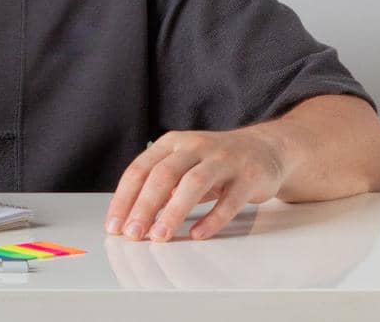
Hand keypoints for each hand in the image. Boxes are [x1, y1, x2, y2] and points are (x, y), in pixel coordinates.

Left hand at [105, 127, 288, 241]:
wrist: (265, 149)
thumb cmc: (216, 162)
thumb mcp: (183, 165)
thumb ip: (161, 186)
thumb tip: (133, 217)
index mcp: (173, 142)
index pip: (140, 169)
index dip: (124, 198)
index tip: (114, 224)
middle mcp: (195, 146)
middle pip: (163, 175)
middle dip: (144, 206)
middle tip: (133, 233)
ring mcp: (224, 159)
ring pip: (193, 184)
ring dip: (173, 212)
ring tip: (160, 236)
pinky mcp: (249, 176)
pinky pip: (229, 200)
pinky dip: (211, 219)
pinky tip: (197, 234)